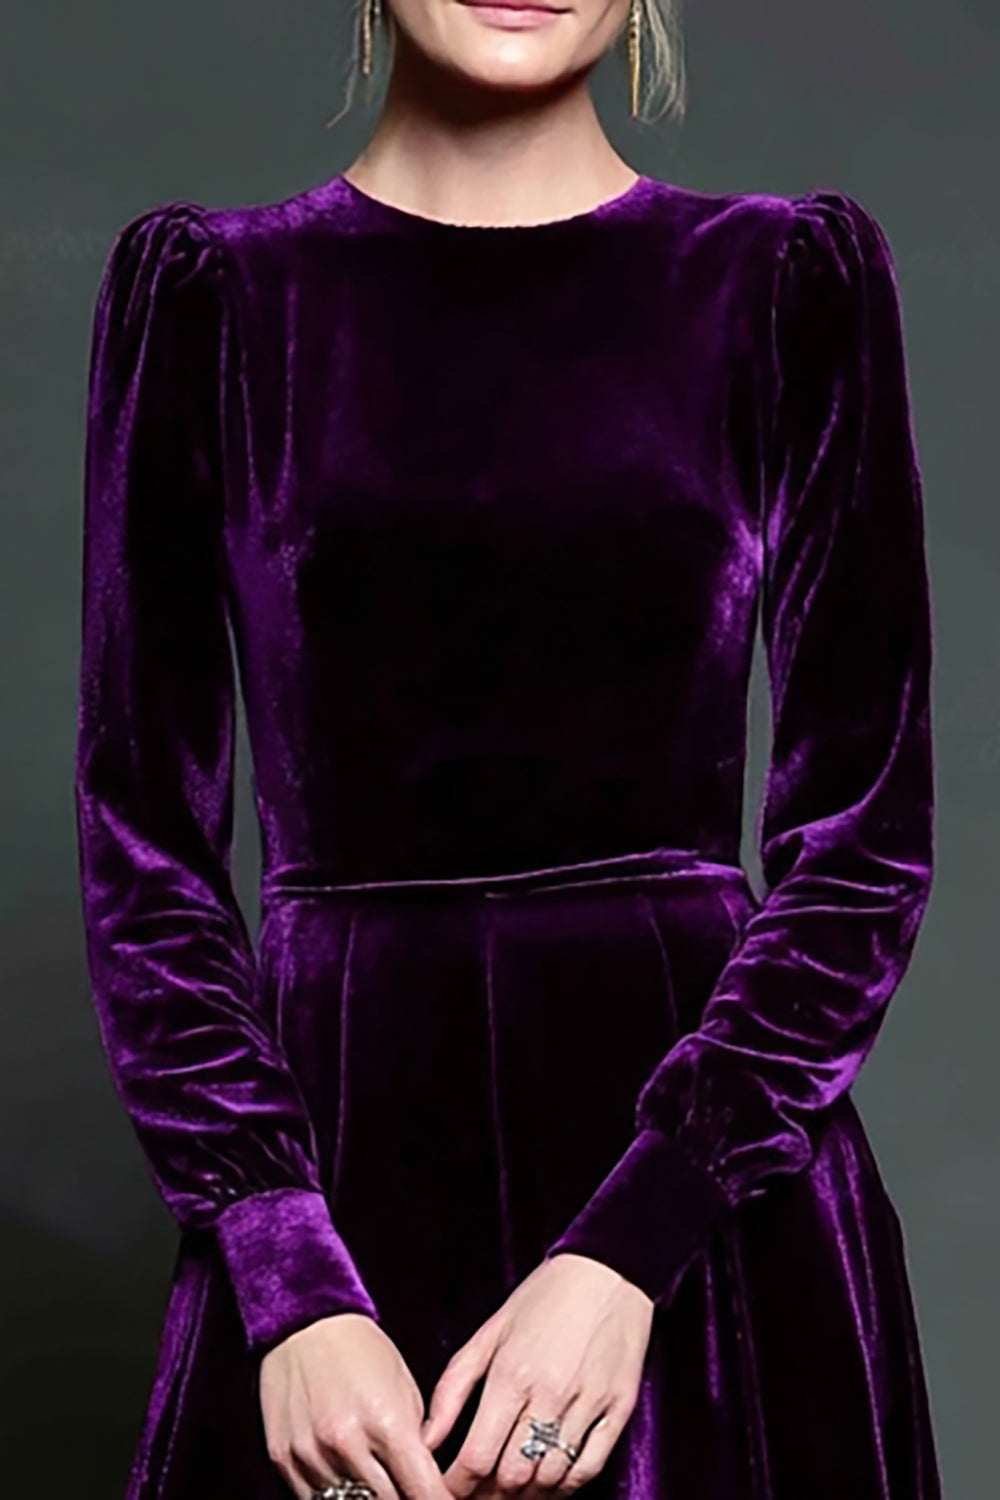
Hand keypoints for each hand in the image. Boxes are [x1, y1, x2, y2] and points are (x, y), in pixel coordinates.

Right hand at [259, 1311, 452, 1499]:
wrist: (306, 1324)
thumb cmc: (361, 1350)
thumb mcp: (405, 1390)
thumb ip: (417, 1441)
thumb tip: (426, 1482)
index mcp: (386, 1424)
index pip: (423, 1492)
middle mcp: (347, 1445)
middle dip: (405, 1498)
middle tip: (410, 1488)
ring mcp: (312, 1457)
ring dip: (368, 1497)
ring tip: (376, 1479)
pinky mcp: (284, 1460)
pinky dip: (333, 1494)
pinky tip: (344, 1477)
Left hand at [420, 1253, 653, 1497]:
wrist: (608, 1271)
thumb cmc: (543, 1298)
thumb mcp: (490, 1333)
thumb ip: (453, 1387)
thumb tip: (425, 1438)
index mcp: (511, 1374)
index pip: (477, 1457)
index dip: (456, 1487)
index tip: (447, 1492)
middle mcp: (549, 1394)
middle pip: (512, 1477)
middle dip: (487, 1495)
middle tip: (477, 1493)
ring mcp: (587, 1404)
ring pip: (549, 1479)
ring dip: (525, 1495)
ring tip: (510, 1491)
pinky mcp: (618, 1409)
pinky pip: (588, 1469)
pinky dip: (564, 1487)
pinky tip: (549, 1482)